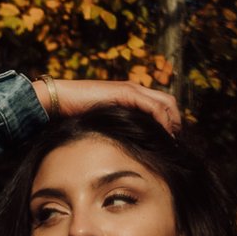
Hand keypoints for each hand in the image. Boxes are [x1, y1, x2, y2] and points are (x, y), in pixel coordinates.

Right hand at [33, 77, 180, 135]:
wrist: (60, 100)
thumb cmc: (77, 113)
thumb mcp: (105, 122)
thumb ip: (119, 127)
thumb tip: (129, 146)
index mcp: (130, 94)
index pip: (160, 104)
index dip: (169, 121)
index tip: (169, 140)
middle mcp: (134, 89)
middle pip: (169, 101)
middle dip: (176, 120)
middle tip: (174, 141)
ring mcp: (131, 89)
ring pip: (165, 103)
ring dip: (172, 122)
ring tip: (171, 140)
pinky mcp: (126, 93)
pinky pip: (154, 107)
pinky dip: (162, 121)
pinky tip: (162, 134)